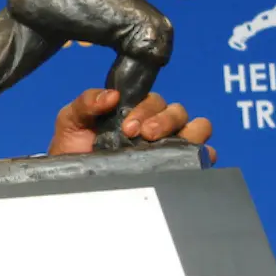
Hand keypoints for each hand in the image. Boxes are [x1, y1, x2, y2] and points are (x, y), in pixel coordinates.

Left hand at [48, 89, 215, 161]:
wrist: (72, 179)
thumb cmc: (73, 147)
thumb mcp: (71, 119)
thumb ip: (86, 102)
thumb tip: (112, 95)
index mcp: (135, 111)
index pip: (154, 100)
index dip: (144, 109)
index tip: (127, 126)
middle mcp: (157, 125)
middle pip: (178, 111)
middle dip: (163, 120)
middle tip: (142, 135)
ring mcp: (170, 145)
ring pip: (197, 127)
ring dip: (187, 132)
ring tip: (161, 145)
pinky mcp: (179, 166)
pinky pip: (204, 155)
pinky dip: (203, 153)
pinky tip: (187, 159)